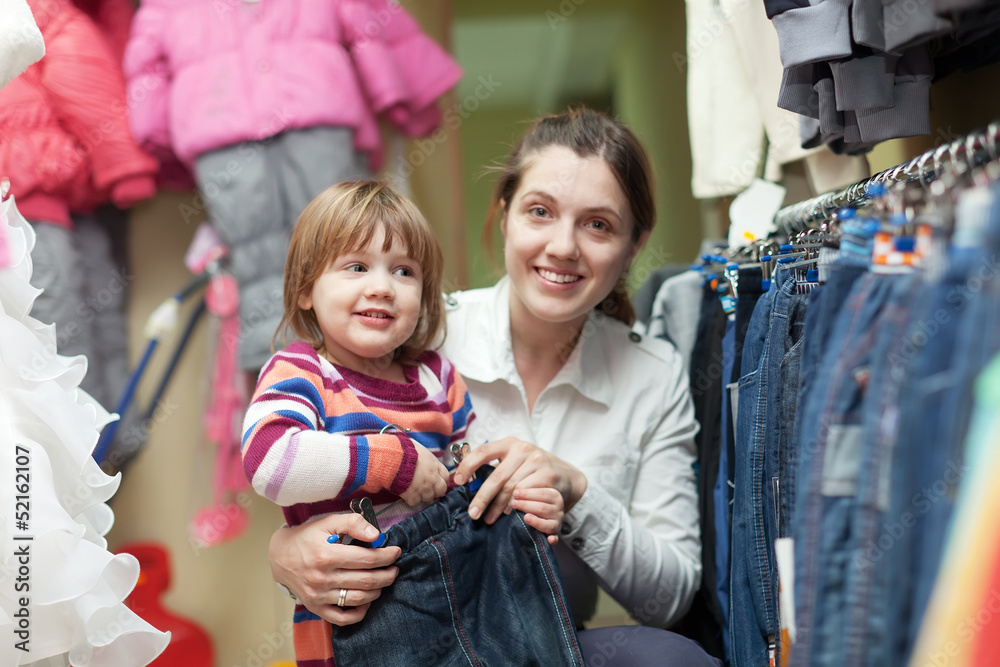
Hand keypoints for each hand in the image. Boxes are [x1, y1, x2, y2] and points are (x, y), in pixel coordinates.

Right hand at [269, 513, 401, 625]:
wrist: (279, 555)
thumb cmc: (307, 536)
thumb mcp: (328, 521)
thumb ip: (353, 523)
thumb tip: (376, 535)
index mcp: (326, 555)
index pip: (366, 559)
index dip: (386, 556)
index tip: (396, 552)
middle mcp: (322, 578)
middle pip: (365, 580)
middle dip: (387, 575)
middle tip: (395, 568)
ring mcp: (318, 596)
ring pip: (358, 599)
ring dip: (378, 591)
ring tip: (385, 581)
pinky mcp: (315, 607)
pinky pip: (342, 618)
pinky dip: (359, 613)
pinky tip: (367, 601)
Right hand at [399, 444, 448, 506]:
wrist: (392, 458)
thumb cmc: (404, 450)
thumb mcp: (421, 450)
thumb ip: (427, 459)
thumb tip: (426, 461)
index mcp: (434, 465)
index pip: (446, 477)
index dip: (442, 481)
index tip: (438, 483)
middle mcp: (432, 478)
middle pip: (441, 490)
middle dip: (436, 491)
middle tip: (427, 489)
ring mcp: (423, 488)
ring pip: (429, 498)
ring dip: (423, 496)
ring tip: (414, 490)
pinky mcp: (412, 495)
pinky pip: (415, 502)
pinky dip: (411, 499)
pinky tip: (406, 493)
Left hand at [452, 437, 587, 526]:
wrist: (565, 473)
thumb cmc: (531, 469)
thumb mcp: (513, 461)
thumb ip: (494, 467)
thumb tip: (463, 481)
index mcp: (509, 443)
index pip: (483, 451)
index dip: (468, 466)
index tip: (457, 482)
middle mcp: (523, 449)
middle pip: (497, 476)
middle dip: (482, 497)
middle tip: (473, 513)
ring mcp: (537, 461)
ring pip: (511, 488)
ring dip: (498, 506)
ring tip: (489, 518)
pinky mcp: (548, 474)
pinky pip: (526, 494)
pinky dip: (514, 506)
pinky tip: (508, 514)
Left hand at [511, 487, 563, 544]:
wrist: (549, 509)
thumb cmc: (537, 498)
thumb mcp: (536, 490)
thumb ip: (528, 488)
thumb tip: (515, 493)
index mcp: (555, 495)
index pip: (541, 494)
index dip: (527, 494)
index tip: (515, 493)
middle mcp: (558, 509)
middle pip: (542, 508)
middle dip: (526, 506)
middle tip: (513, 504)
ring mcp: (558, 522)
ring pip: (547, 524)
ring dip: (535, 521)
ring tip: (525, 517)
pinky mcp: (555, 534)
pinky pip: (555, 538)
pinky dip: (553, 539)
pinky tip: (549, 540)